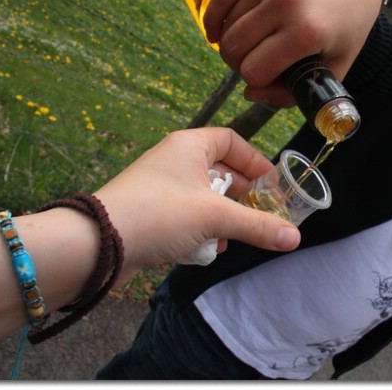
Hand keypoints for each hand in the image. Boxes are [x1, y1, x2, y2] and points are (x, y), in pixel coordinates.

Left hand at [94, 127, 300, 283]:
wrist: (96, 244)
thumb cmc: (158, 214)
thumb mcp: (214, 218)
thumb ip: (256, 226)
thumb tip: (295, 238)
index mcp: (189, 146)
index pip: (232, 141)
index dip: (255, 162)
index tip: (272, 186)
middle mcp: (175, 161)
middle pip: (221, 172)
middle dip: (242, 198)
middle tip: (260, 217)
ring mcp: (161, 187)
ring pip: (205, 198)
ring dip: (222, 219)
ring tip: (231, 238)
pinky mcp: (152, 213)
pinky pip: (187, 216)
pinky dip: (200, 231)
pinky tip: (205, 250)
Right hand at [203, 0, 382, 106]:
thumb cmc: (345, 27)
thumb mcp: (334, 68)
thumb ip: (294, 91)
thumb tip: (250, 93)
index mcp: (308, 32)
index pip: (254, 71)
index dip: (256, 81)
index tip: (267, 77)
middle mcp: (287, 0)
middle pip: (234, 49)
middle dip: (239, 64)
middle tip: (255, 63)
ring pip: (227, 26)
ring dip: (233, 42)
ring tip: (252, 44)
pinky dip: (215, 18)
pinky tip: (218, 32)